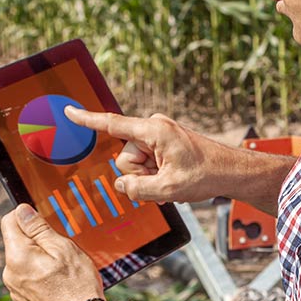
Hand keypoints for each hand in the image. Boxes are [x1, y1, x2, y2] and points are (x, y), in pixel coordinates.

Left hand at [0, 204, 103, 300]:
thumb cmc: (77, 285)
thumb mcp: (62, 247)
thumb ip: (38, 228)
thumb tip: (22, 211)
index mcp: (17, 257)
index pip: (9, 221)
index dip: (26, 216)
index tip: (43, 221)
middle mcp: (9, 274)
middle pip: (16, 241)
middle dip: (35, 239)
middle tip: (60, 248)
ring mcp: (15, 289)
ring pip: (22, 259)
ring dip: (38, 256)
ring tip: (61, 267)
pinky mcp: (22, 299)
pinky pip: (26, 276)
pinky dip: (38, 272)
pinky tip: (57, 280)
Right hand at [64, 107, 218, 202]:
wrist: (231, 171)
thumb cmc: (206, 174)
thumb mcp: (168, 189)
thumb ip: (137, 189)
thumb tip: (121, 185)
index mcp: (153, 131)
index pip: (112, 124)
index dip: (88, 120)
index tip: (69, 112)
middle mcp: (154, 128)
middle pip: (125, 156)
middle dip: (139, 174)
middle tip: (164, 182)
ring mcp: (159, 135)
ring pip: (135, 163)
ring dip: (149, 177)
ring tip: (172, 181)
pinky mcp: (164, 143)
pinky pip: (147, 162)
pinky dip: (155, 175)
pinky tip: (173, 180)